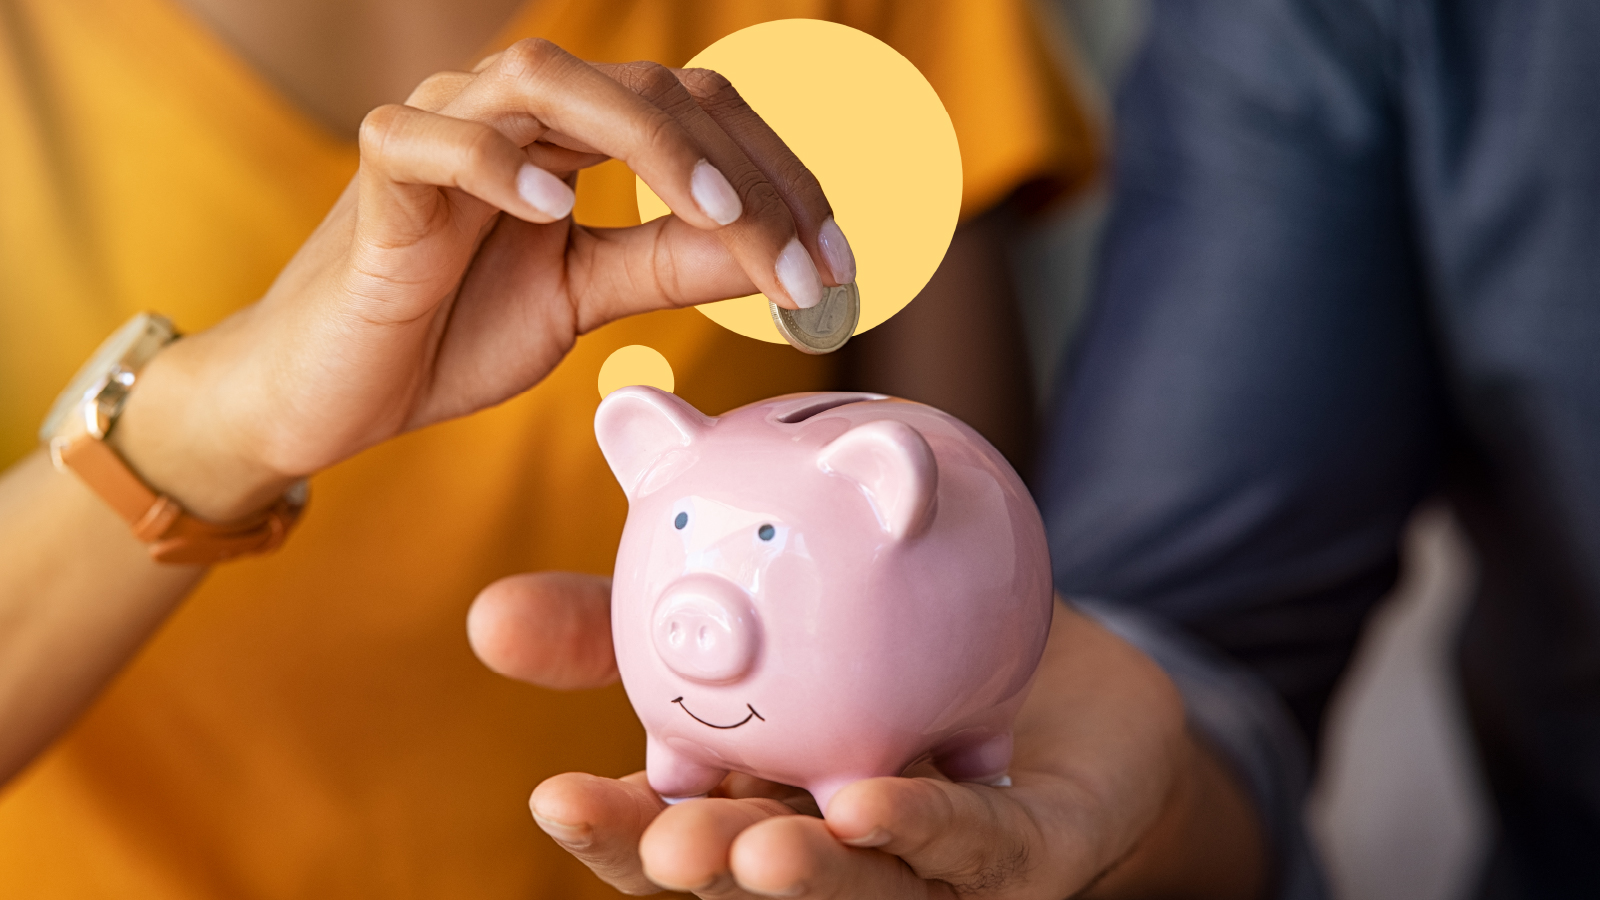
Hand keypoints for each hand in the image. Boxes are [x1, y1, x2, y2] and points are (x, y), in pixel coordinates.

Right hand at [115, 40, 857, 519]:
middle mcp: (517, 111)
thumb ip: (670, 262)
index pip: (701, 118)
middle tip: (808, 266)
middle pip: (655, 91)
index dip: (780, 181)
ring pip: (550, 79)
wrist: (333, 392)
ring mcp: (442, 128)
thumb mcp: (586, 297)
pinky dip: (491, 163)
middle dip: (746, 177)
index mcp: (575, 136)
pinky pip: (428, 138)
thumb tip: (775, 252)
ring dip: (650, 143)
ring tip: (717, 219)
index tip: (840, 267)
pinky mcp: (378, 176)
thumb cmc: (453, 331)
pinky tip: (552, 211)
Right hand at [469, 577, 1268, 898]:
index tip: (553, 797)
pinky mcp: (1023, 851)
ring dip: (805, 877)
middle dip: (700, 870)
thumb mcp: (750, 610)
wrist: (1041, 643)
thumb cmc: (883, 637)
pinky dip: (926, 830)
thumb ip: (629, 619)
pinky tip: (874, 800)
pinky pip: (977, 847)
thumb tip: (484, 613)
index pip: (672, 832)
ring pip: (862, 888)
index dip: (615, 831)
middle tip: (662, 841)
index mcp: (757, 798)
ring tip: (752, 850)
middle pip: (751, 878)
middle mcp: (832, 846)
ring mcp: (927, 865)